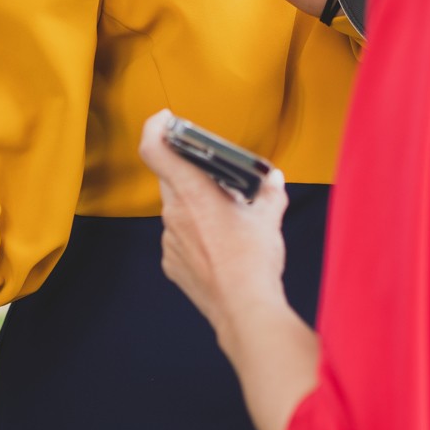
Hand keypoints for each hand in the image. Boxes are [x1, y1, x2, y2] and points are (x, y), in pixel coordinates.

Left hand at [137, 110, 288, 330]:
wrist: (244, 309)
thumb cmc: (253, 260)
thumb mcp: (269, 217)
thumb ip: (269, 191)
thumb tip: (274, 179)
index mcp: (193, 192)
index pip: (156, 149)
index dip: (155, 129)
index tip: (166, 120)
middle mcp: (173, 212)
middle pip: (171, 179)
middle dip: (190, 172)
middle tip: (215, 176)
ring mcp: (169, 240)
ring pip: (176, 209)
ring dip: (195, 206)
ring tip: (224, 217)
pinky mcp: (171, 263)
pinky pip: (178, 238)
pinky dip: (194, 235)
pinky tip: (218, 246)